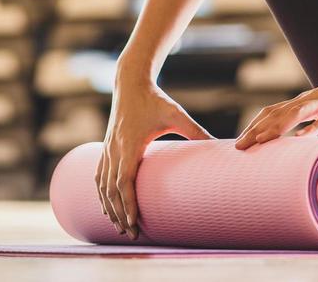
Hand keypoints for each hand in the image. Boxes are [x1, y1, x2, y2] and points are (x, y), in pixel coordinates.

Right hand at [97, 73, 215, 239]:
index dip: (127, 203)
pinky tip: (107, 206)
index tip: (133, 222)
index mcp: (130, 144)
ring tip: (119, 228)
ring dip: (109, 208)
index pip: (124, 181)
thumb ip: (195, 131)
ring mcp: (107, 149)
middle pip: (111, 190)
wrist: (130, 83)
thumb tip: (218, 146)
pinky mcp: (105, 147)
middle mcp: (114, 149)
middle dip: (119, 214)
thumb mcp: (176, 114)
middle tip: (131, 235)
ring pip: (102, 186)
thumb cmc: (154, 99)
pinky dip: (101, 194)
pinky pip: (99, 176)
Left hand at [234, 66, 317, 149]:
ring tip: (261, 141)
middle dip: (257, 129)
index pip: (273, 112)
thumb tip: (299, 152)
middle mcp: (310, 99)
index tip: (240, 142)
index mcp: (304, 103)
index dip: (255, 126)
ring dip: (277, 127)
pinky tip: (301, 138)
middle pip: (278, 112)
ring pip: (297, 112)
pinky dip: (313, 128)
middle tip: (240, 146)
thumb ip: (314, 133)